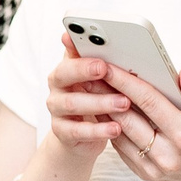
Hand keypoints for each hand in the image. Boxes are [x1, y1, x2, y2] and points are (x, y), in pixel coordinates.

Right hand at [45, 35, 127, 157]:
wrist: (81, 136)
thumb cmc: (95, 101)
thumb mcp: (99, 81)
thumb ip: (103, 63)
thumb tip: (119, 45)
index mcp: (67, 69)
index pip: (69, 53)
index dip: (76, 46)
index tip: (89, 45)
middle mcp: (57, 87)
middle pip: (63, 74)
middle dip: (84, 70)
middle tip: (105, 68)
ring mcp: (57, 109)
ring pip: (72, 103)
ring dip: (99, 102)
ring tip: (123, 103)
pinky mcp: (61, 131)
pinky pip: (77, 130)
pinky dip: (97, 130)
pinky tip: (115, 128)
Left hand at [101, 60, 180, 180]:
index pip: (147, 102)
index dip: (125, 81)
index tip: (107, 65)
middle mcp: (167, 155)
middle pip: (126, 117)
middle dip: (105, 92)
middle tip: (88, 71)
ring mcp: (154, 167)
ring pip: (118, 133)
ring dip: (101, 109)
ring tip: (90, 86)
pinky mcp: (145, 174)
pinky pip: (121, 147)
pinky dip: (109, 127)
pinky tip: (101, 109)